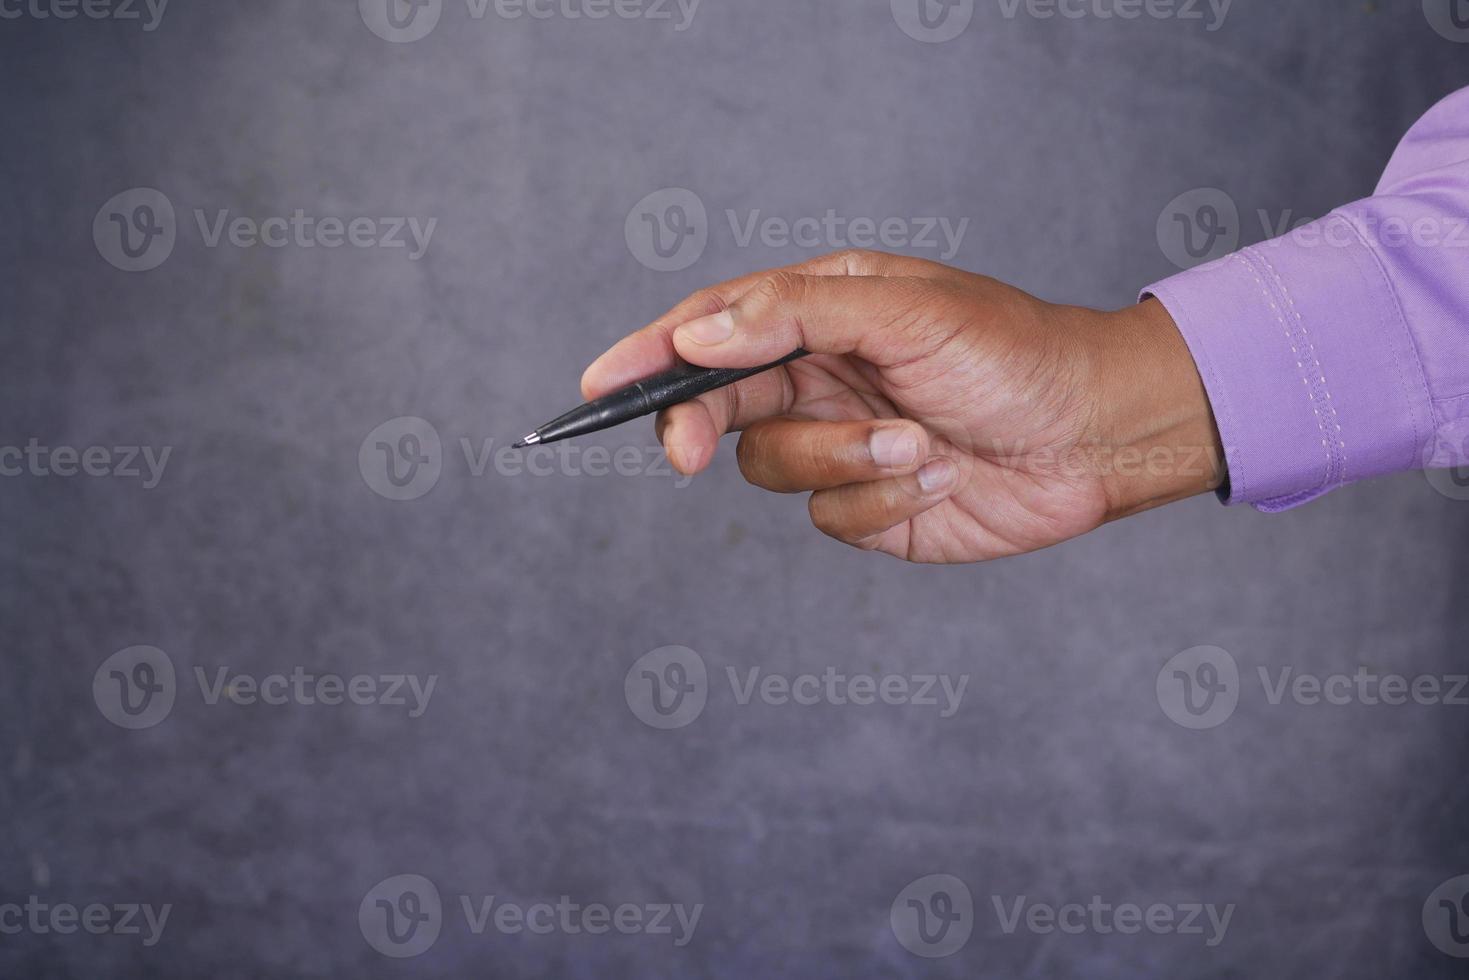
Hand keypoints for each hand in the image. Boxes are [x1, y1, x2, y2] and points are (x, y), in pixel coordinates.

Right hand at [583, 251, 1222, 563]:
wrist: (1095, 434)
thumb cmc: (1013, 352)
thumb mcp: (903, 312)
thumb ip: (791, 314)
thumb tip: (695, 333)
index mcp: (820, 314)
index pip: (712, 329)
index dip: (649, 356)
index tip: (597, 386)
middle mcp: (818, 377)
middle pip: (717, 406)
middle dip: (698, 428)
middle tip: (683, 452)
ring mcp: (840, 444)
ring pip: (772, 470)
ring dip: (844, 461)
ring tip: (921, 445)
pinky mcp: (868, 506)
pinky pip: (831, 519)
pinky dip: (883, 500)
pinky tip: (942, 474)